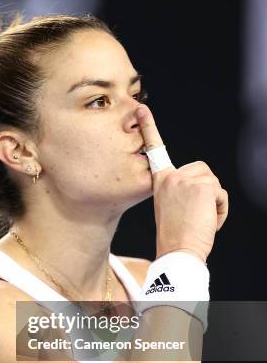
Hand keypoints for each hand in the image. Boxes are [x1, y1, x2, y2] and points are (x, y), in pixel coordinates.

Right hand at [136, 104, 228, 262]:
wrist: (178, 252)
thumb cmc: (175, 238)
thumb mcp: (172, 209)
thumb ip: (180, 193)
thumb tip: (199, 190)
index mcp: (159, 182)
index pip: (154, 151)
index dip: (149, 128)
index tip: (141, 109)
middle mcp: (170, 177)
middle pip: (202, 172)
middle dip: (206, 192)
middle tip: (193, 216)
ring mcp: (185, 180)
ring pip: (213, 183)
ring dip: (213, 203)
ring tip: (198, 221)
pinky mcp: (202, 185)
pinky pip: (221, 194)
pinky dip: (220, 210)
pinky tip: (206, 222)